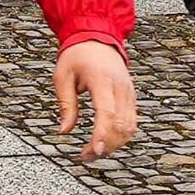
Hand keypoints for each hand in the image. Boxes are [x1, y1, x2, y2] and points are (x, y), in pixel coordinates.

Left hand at [47, 39, 135, 160]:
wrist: (97, 38)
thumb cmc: (77, 56)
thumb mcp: (62, 76)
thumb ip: (65, 104)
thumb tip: (64, 131)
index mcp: (102, 79)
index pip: (107, 113)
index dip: (102, 135)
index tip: (94, 151)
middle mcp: (120, 87)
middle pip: (121, 125)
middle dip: (106, 145)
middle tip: (87, 156)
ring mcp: (129, 92)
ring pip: (130, 127)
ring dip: (115, 144)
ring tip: (95, 152)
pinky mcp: (132, 97)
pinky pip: (132, 122)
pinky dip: (122, 136)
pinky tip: (107, 142)